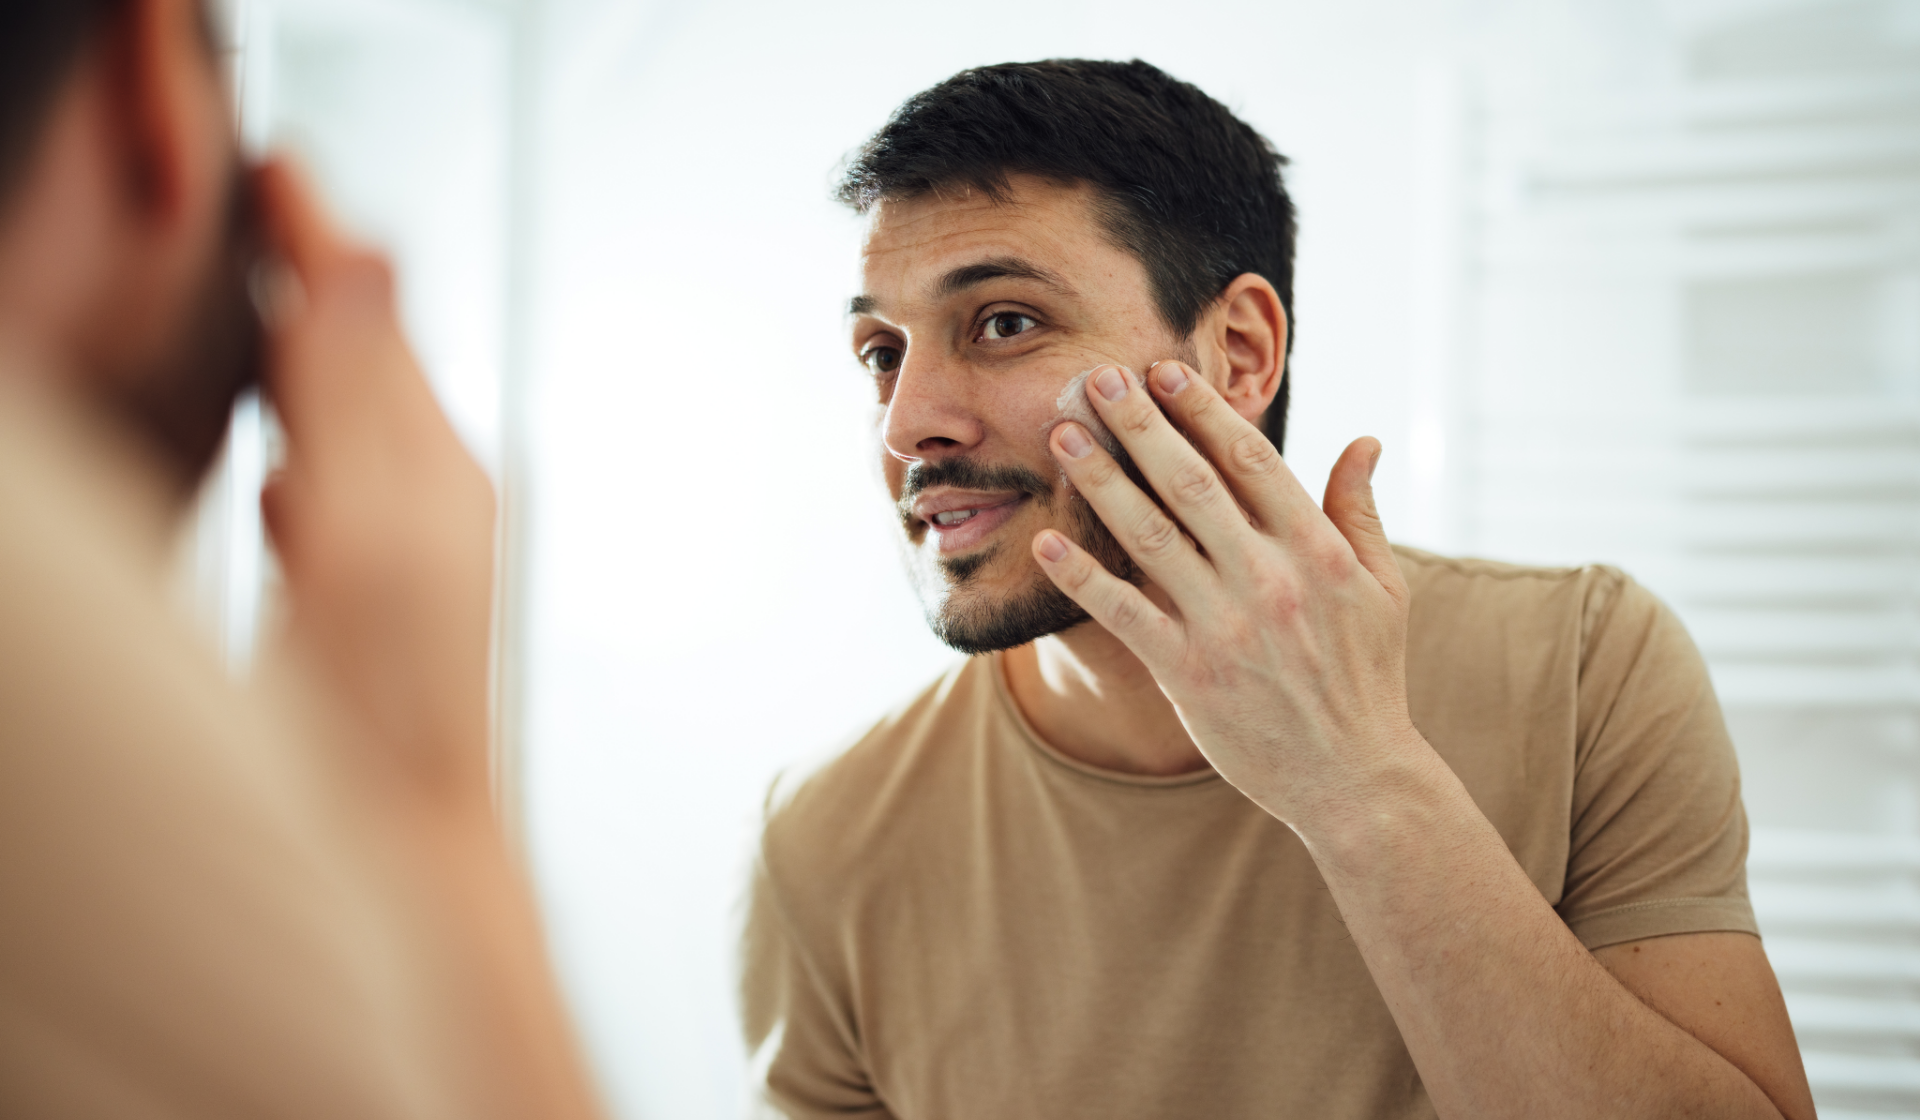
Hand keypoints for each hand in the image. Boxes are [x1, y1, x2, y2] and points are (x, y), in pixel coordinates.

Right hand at [254, 159, 496, 808]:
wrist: (409, 845)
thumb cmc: (390, 716)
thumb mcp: (364, 533)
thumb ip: (357, 398)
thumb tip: (359, 266)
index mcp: (434, 467)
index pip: (370, 316)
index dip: (317, 240)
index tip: (281, 171)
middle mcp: (437, 500)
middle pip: (371, 358)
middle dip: (319, 283)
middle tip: (274, 208)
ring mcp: (412, 556)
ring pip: (354, 425)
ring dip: (309, 362)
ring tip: (265, 304)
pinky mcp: (380, 612)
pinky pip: (342, 505)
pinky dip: (308, 462)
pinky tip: (281, 471)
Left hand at [1031, 361, 1426, 834]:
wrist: (1353, 777)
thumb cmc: (1368, 675)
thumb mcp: (1383, 588)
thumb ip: (1360, 511)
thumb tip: (1363, 439)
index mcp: (1318, 550)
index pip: (1250, 460)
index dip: (1203, 410)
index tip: (1164, 369)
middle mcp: (1269, 579)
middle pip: (1191, 483)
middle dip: (1140, 424)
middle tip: (1098, 378)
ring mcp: (1226, 626)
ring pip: (1150, 537)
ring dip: (1101, 481)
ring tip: (1063, 436)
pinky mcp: (1189, 673)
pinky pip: (1123, 613)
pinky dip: (1082, 576)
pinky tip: (1046, 540)